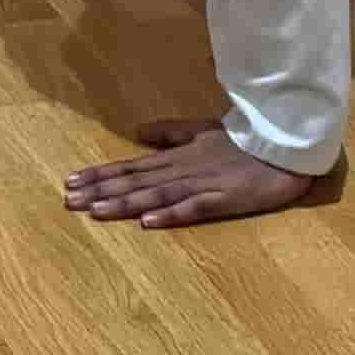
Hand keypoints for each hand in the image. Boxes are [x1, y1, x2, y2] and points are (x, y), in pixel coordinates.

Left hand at [61, 122, 331, 231]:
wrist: (285, 145)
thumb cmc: (244, 141)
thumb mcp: (202, 131)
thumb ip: (169, 134)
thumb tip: (137, 133)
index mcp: (176, 157)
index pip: (131, 166)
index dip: (101, 176)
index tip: (71, 183)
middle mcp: (182, 170)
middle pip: (135, 182)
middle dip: (101, 191)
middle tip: (69, 201)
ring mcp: (202, 184)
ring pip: (156, 195)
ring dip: (125, 204)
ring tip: (96, 212)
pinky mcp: (224, 199)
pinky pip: (193, 208)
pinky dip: (170, 214)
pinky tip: (149, 222)